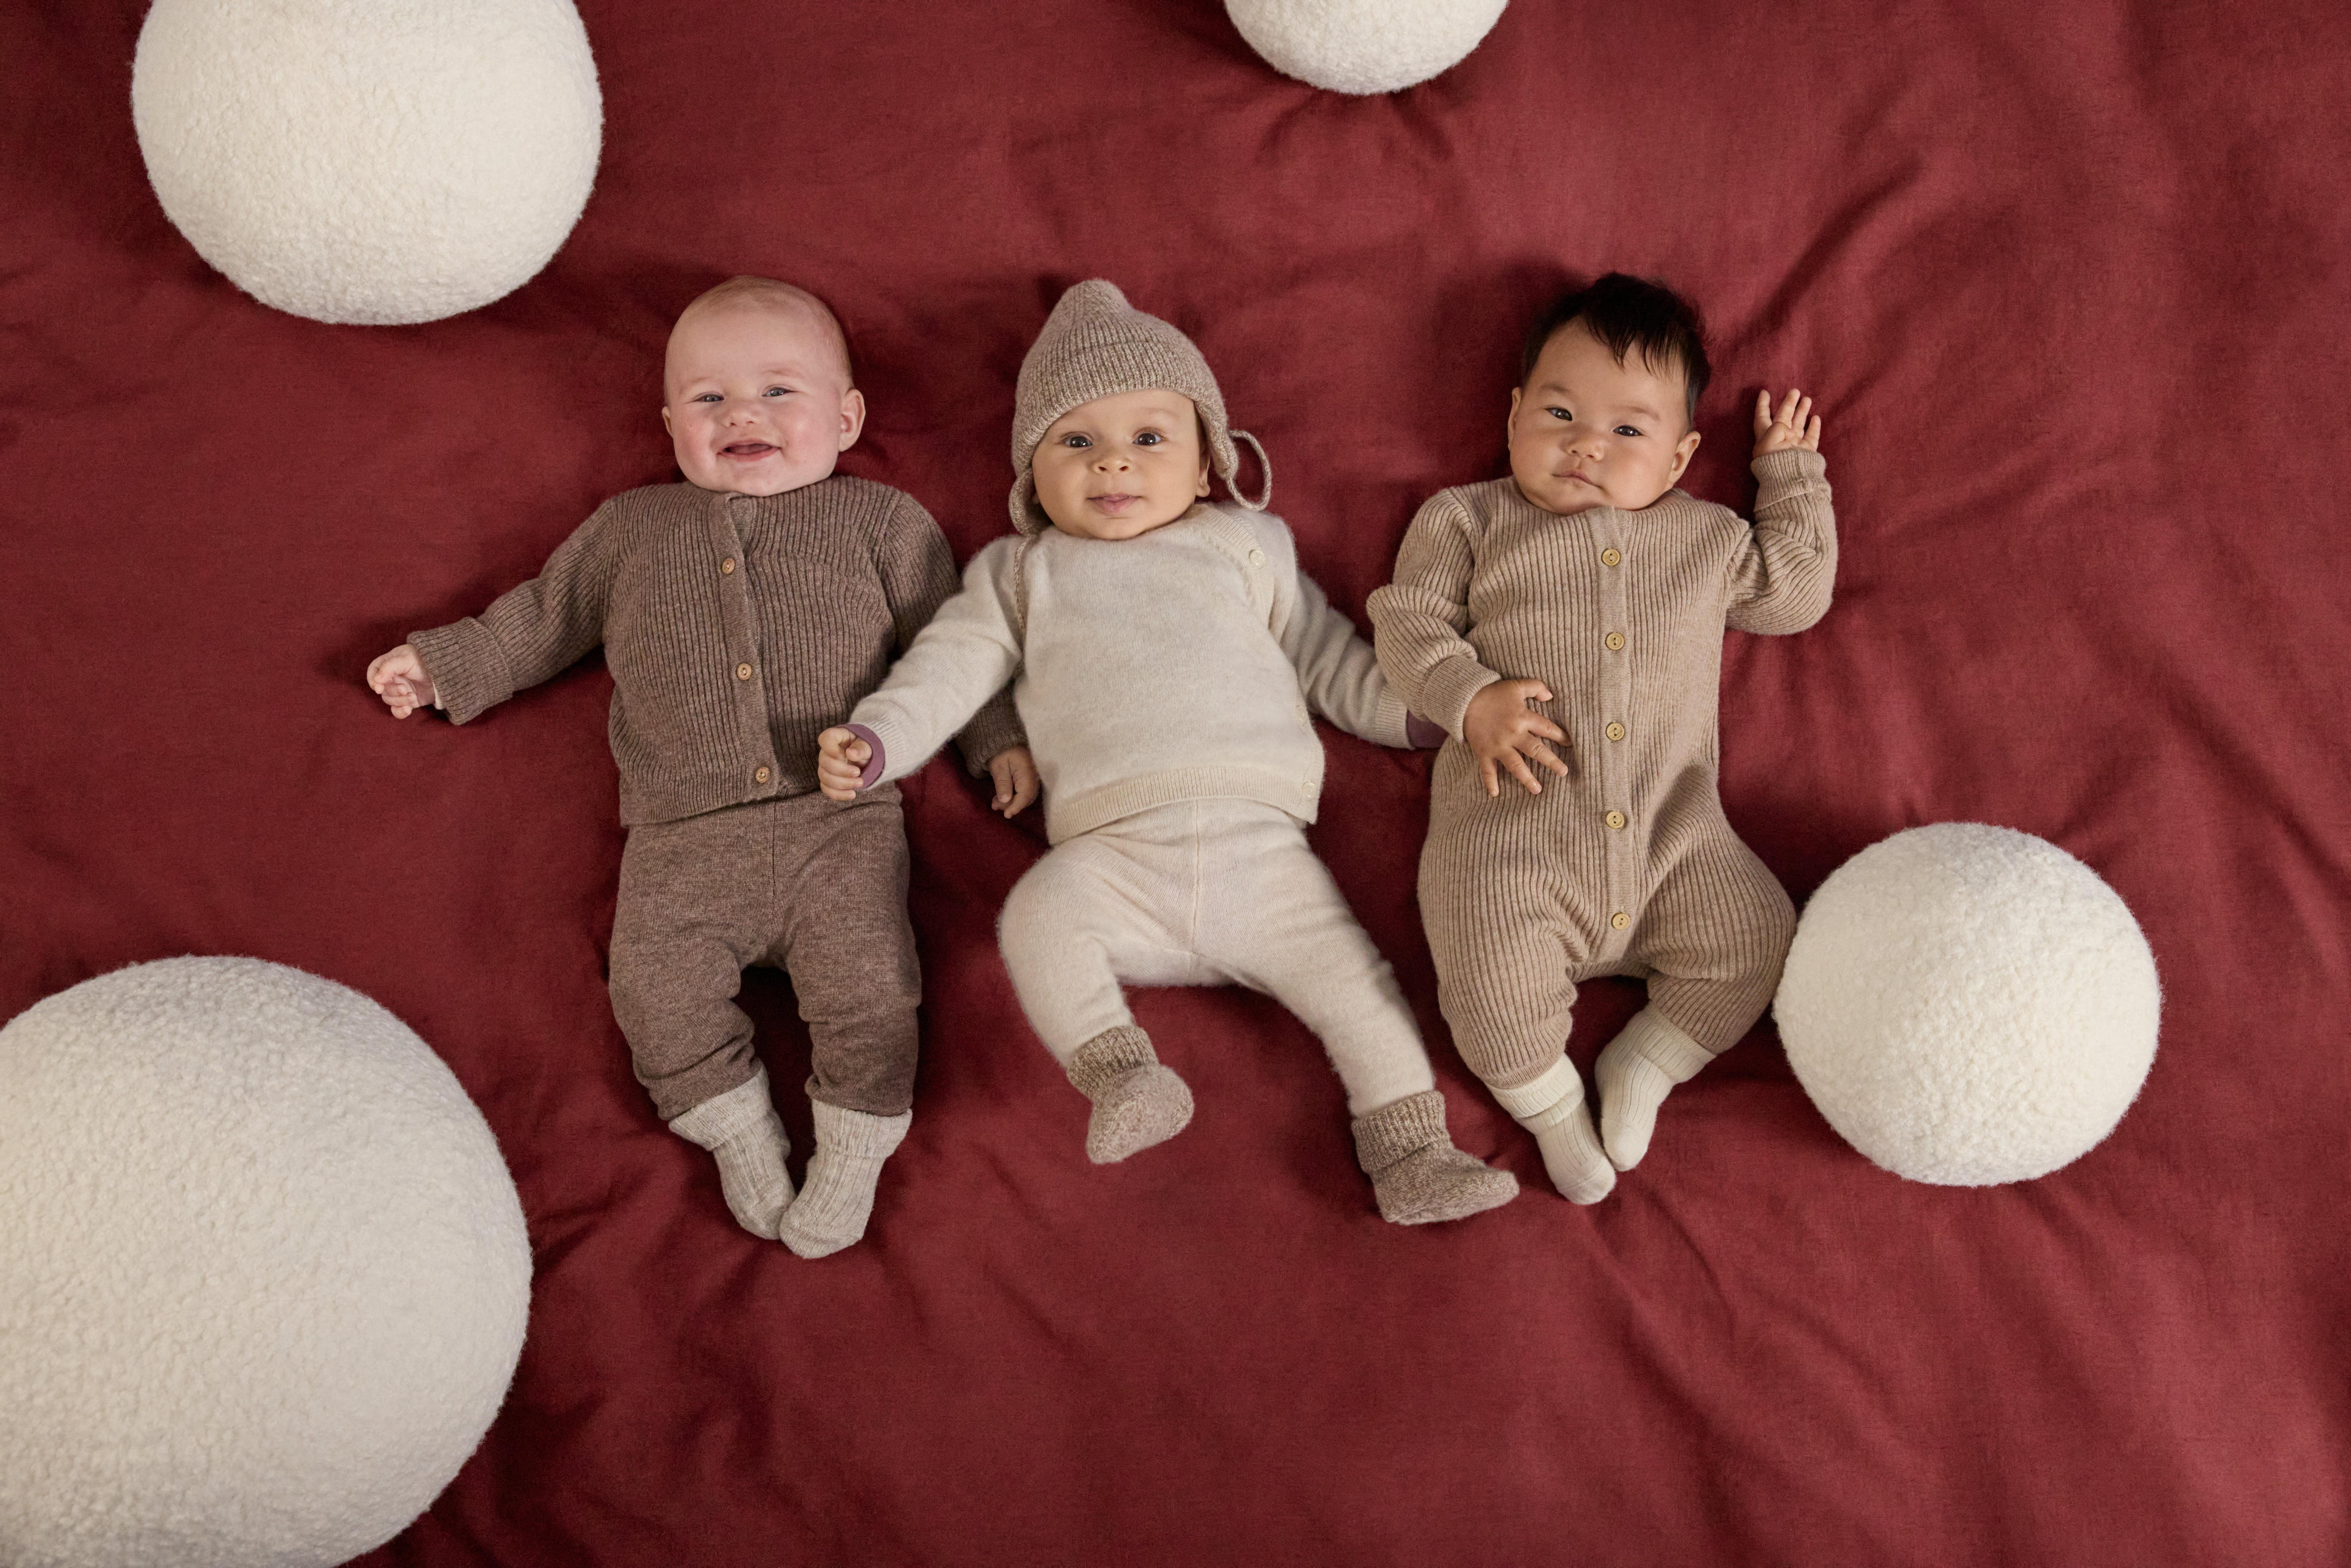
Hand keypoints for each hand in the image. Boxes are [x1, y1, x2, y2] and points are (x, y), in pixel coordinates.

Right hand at [366, 644, 436, 718]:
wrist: (446, 671)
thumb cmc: (425, 659)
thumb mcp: (406, 659)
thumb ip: (389, 667)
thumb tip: (376, 680)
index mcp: (389, 664)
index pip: (373, 672)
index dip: (373, 681)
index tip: (378, 688)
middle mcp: (392, 678)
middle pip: (382, 689)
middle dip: (393, 691)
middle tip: (405, 689)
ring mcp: (400, 690)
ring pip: (389, 700)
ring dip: (399, 700)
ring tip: (412, 695)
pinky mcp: (409, 700)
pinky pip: (397, 710)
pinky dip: (400, 712)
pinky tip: (408, 710)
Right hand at [816, 726, 870, 801]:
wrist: (867, 759)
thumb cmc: (865, 748)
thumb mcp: (868, 744)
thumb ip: (861, 747)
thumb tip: (851, 754)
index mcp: (837, 738)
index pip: (825, 738)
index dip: (830, 748)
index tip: (844, 756)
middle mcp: (827, 752)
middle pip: (824, 762)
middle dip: (842, 771)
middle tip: (858, 773)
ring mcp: (826, 767)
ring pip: (824, 777)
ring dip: (842, 784)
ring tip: (860, 783)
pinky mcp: (828, 780)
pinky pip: (827, 789)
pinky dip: (839, 794)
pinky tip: (852, 794)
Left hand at [986, 746, 1038, 817]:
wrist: (1006, 742)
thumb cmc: (1001, 752)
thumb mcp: (998, 767)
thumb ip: (1002, 783)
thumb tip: (1005, 800)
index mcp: (1027, 771)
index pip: (1025, 794)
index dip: (1016, 806)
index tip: (1006, 815)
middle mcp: (1035, 776)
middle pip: (1027, 798)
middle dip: (1012, 805)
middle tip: (995, 807)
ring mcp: (1034, 778)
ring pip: (1026, 796)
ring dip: (1012, 802)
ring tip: (995, 804)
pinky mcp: (1030, 779)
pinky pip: (1025, 792)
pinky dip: (1014, 797)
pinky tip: (1002, 798)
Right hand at [1462, 678, 1569, 797]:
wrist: (1464, 698)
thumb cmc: (1492, 692)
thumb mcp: (1516, 685)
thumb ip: (1536, 687)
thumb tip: (1551, 696)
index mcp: (1523, 717)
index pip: (1547, 728)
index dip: (1560, 735)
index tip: (1569, 743)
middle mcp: (1513, 734)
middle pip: (1536, 750)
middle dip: (1551, 761)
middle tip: (1564, 772)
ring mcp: (1498, 745)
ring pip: (1515, 765)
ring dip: (1527, 778)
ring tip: (1537, 789)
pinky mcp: (1484, 752)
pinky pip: (1487, 770)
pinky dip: (1490, 782)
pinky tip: (1495, 794)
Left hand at [1753, 388, 1821, 457]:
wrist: (1789, 478)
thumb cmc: (1774, 458)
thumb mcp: (1770, 439)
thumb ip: (1777, 427)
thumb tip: (1786, 427)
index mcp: (1766, 437)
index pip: (1762, 417)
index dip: (1763, 405)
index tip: (1764, 392)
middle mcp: (1779, 440)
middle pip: (1784, 417)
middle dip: (1788, 403)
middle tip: (1795, 390)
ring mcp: (1793, 445)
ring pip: (1798, 424)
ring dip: (1802, 412)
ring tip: (1807, 398)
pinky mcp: (1806, 451)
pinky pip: (1811, 437)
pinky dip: (1814, 427)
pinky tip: (1816, 418)